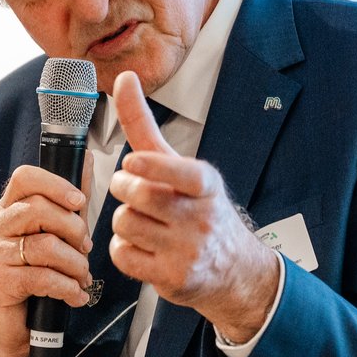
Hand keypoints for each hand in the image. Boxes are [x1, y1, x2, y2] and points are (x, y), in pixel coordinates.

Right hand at [0, 165, 93, 356]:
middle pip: (37, 209)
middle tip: (86, 249)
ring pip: (44, 246)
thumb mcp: (57, 236)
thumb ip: (71, 203)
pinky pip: (41, 277)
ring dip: (75, 263)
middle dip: (73, 229)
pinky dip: (67, 288)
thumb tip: (88, 161)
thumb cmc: (38, 277)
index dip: (55, 184)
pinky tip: (76, 296)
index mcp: (8, 210)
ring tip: (83, 277)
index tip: (79, 202)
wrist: (16, 326)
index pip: (24, 178)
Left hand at [107, 71, 279, 342]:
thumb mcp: (181, 166)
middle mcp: (200, 215)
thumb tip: (124, 78)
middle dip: (125, 190)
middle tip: (134, 193)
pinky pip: (123, 256)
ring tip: (144, 223)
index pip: (180, 173)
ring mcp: (188, 249)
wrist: (234, 269)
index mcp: (205, 183)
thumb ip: (145, 125)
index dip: (152, 168)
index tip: (132, 164)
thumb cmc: (199, 209)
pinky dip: (124, 250)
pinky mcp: (173, 277)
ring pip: (125, 224)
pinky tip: (143, 248)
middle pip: (138, 196)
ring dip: (124, 222)